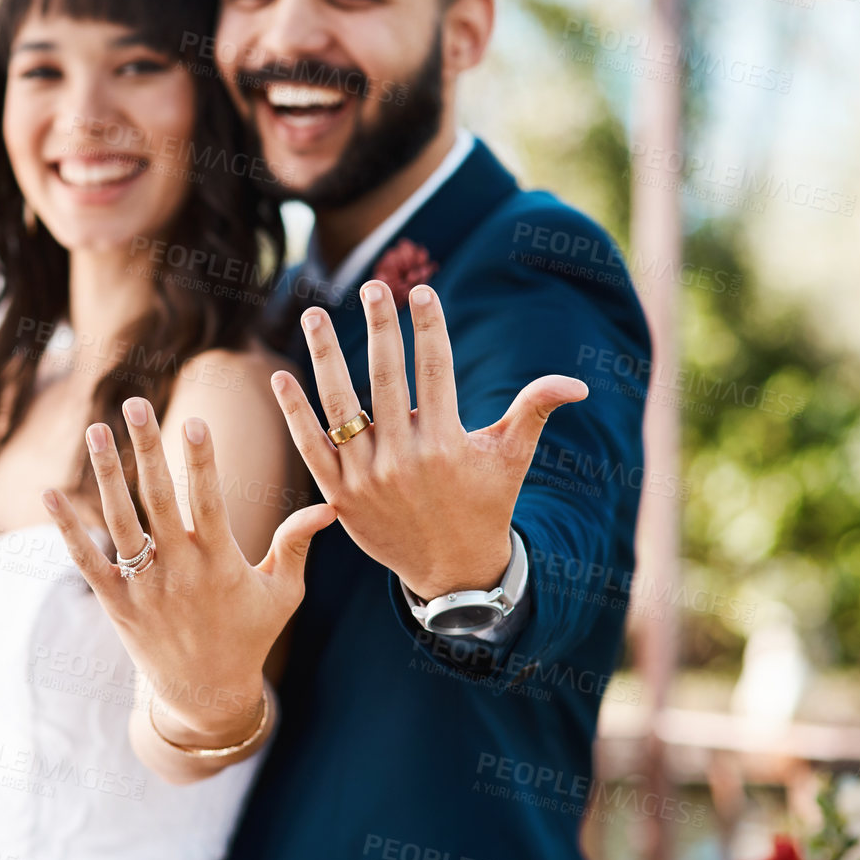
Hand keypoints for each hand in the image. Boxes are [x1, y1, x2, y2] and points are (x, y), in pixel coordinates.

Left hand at [43, 397, 335, 743]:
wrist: (206, 697)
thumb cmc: (251, 636)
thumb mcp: (284, 593)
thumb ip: (297, 545)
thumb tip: (328, 506)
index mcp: (221, 563)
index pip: (209, 502)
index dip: (202, 461)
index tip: (195, 419)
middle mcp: (179, 571)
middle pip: (159, 499)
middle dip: (147, 449)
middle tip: (136, 403)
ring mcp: (144, 587)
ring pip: (120, 522)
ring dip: (105, 474)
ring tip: (95, 428)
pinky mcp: (116, 603)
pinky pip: (87, 561)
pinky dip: (67, 529)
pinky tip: (49, 493)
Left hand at [270, 280, 586, 600]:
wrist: (452, 571)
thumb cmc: (485, 504)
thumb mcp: (511, 458)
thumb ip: (534, 411)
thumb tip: (578, 383)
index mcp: (447, 444)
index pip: (435, 372)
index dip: (428, 329)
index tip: (420, 294)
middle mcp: (404, 459)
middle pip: (386, 380)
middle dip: (380, 329)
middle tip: (372, 288)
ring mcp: (366, 478)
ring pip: (340, 408)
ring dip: (326, 357)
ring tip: (315, 314)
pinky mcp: (339, 495)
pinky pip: (311, 447)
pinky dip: (294, 413)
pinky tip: (281, 377)